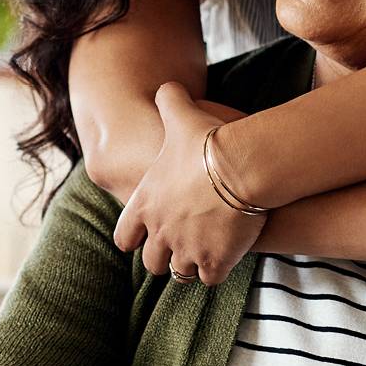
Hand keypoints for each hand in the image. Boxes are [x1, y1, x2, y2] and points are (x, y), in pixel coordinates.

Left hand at [111, 83, 264, 284]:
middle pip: (152, 262)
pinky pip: (210, 279)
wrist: (242, 166)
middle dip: (163, 257)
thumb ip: (169, 101)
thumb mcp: (182, 114)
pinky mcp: (215, 261)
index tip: (140, 240)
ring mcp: (186, 250)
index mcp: (145, 205)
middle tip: (177, 249)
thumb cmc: (209, 140)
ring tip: (202, 257)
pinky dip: (217, 271)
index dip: (132, 238)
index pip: (124, 236)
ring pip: (180, 274)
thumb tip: (167, 87)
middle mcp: (159, 233)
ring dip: (190, 265)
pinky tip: (225, 260)